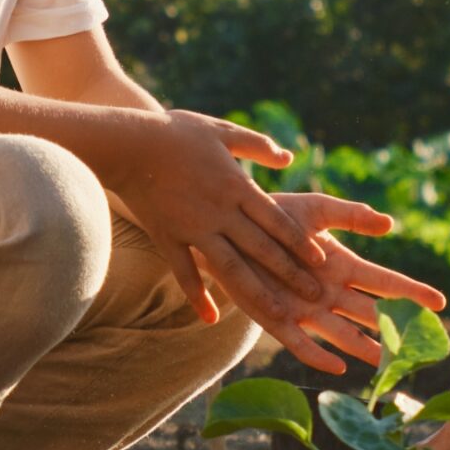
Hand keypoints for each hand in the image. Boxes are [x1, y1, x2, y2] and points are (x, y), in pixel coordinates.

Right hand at [105, 109, 324, 325]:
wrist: (128, 143)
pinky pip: (185, 273)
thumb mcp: (222, 131)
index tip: (320, 259)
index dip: (300, 240)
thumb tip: (290, 158)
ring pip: (231, 267)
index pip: (277, 219)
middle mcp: (220, 212)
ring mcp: (193, 229)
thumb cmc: (176, 131)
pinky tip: (210, 318)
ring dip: (256, 292)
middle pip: (262, 248)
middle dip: (290, 273)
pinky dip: (197, 297)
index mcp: (236, 186)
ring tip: (277, 315)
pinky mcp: (168, 238)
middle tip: (316, 295)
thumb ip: (258, 145)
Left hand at [197, 192, 446, 373]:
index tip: (439, 302)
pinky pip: (301, 344)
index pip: (384, 283)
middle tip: (422, 345)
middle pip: (369, 315)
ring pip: (342, 334)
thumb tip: (389, 224)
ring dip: (364, 348)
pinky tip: (338, 366)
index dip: (411, 293)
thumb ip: (350, 216)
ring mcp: (305, 310)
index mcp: (343, 267)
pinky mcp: (276, 320)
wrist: (230, 226)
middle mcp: (330, 293)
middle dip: (394, 330)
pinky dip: (318, 356)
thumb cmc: (275, 216)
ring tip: (386, 362)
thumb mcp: (316, 210)